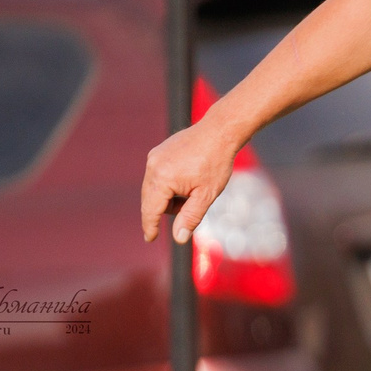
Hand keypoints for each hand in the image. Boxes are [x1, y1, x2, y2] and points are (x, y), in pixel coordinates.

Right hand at [139, 119, 240, 243]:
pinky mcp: (157, 152)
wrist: (219, 132)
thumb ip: (190, 217)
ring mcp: (153, 157)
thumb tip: (178, 238)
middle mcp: (152, 166)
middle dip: (166, 210)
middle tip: (190, 206)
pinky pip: (156, 176)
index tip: (150, 238)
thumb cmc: (216, 163)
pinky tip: (188, 180)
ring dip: (168, 197)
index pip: (151, 210)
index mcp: (162, 178)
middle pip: (150, 200)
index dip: (151, 226)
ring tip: (193, 190)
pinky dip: (167, 185)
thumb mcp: (206, 195)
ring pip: (153, 189)